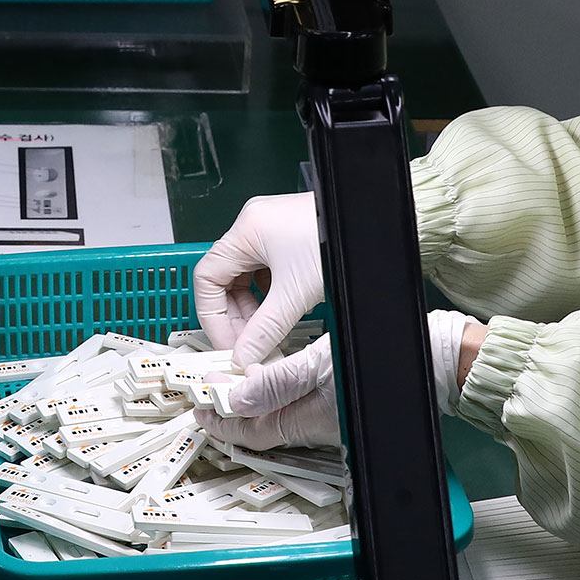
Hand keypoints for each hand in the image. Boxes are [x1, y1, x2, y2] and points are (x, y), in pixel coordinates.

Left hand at [193, 310, 483, 450]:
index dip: (221, 425)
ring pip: (279, 421)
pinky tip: (268, 388)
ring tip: (229, 392)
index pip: (252, 432)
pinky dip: (275, 401)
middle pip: (262, 430)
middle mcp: (318, 428)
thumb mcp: (319, 364)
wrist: (433, 360)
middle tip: (206, 399)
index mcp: (309, 422)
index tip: (197, 410)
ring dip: (251, 409)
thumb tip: (234, 398)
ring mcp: (331, 419)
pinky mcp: (342, 406)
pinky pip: (298, 412)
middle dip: (231, 418)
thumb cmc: (379, 358)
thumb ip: (277, 382)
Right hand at [195, 192, 326, 365]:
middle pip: (225, 279)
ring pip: (246, 276)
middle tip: (247, 344)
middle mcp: (254, 226)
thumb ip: (265, 329)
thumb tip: (245, 353)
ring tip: (266, 332)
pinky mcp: (287, 237)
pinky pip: (265, 270)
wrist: (372, 230)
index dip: (212, 316)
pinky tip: (280, 312)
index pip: (206, 278)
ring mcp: (270, 229)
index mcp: (246, 231)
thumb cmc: (336, 239)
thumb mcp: (295, 294)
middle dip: (235, 315)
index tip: (226, 342)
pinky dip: (268, 294)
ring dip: (253, 307)